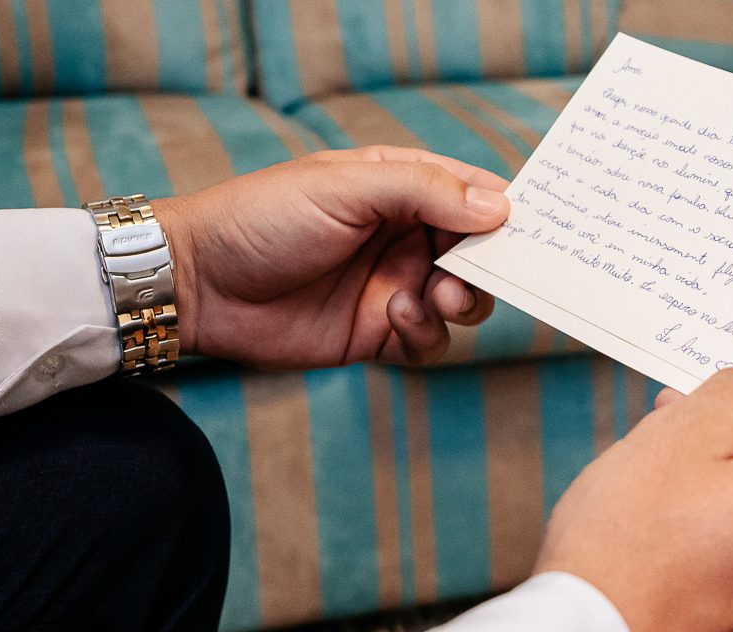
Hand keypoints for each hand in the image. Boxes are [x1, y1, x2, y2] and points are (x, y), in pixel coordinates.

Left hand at [152, 146, 507, 368]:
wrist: (200, 283)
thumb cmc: (264, 218)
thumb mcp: (346, 187)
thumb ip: (424, 192)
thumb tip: (498, 209)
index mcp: (400, 187)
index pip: (473, 195)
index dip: (505, 212)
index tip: (532, 231)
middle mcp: (403, 237)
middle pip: (478, 254)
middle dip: (489, 267)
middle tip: (473, 273)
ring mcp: (392, 286)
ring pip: (462, 302)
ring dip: (462, 303)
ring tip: (434, 297)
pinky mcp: (376, 334)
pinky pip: (429, 343)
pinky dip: (427, 335)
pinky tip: (396, 318)